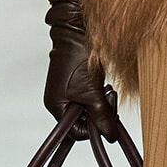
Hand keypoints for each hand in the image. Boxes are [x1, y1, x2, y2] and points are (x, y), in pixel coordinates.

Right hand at [44, 0, 119, 140]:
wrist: (80, 30)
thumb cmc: (80, 58)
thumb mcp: (93, 91)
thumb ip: (102, 115)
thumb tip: (110, 136)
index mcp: (56, 106)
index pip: (76, 132)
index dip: (94, 128)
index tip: (107, 116)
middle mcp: (60, 102)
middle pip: (84, 122)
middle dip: (100, 114)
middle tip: (108, 97)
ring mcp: (70, 93)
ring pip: (91, 111)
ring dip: (103, 104)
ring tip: (106, 88)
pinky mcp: (79, 84)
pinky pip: (93, 100)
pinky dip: (101, 96)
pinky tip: (104, 84)